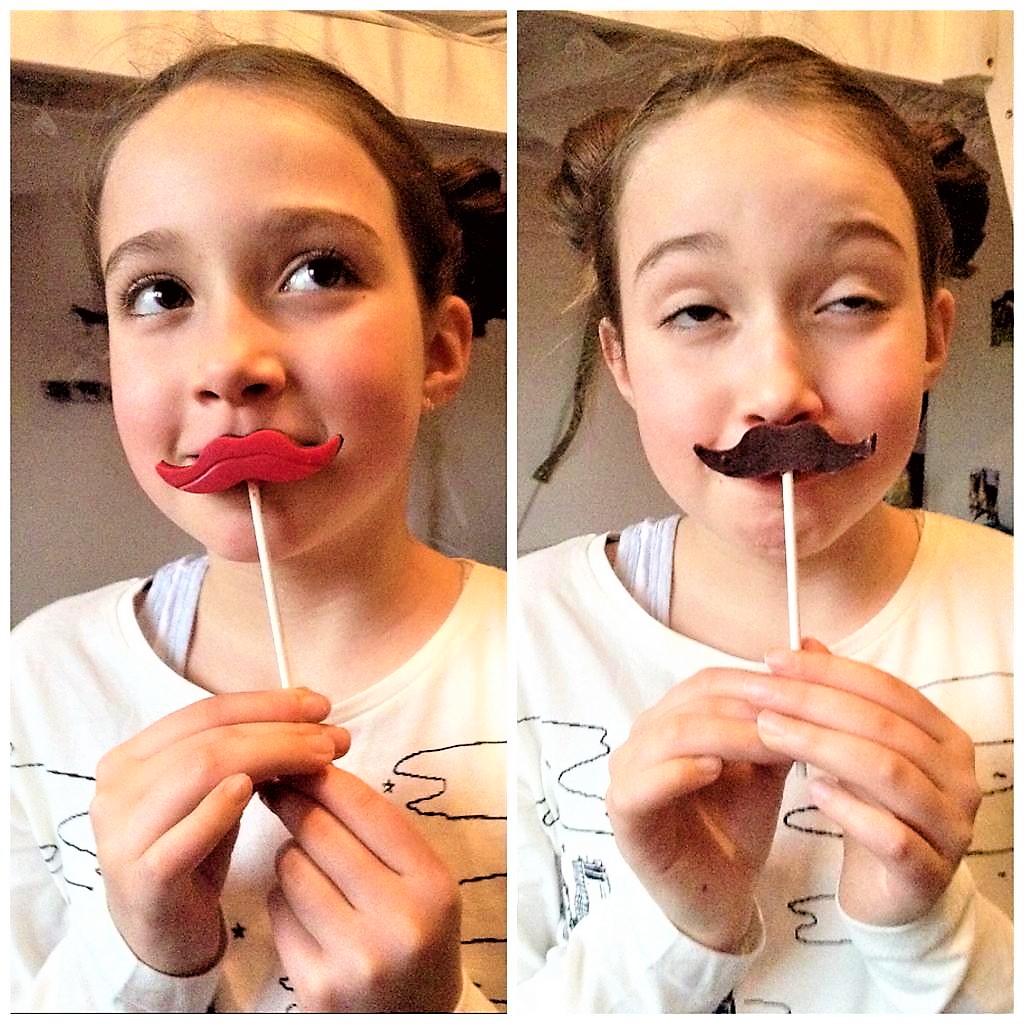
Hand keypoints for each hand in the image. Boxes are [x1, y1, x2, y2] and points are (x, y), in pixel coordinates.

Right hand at [90, 688, 348, 975]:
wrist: (162, 934)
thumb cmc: (195, 852)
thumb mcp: (219, 790)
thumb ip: (247, 749)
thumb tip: (308, 706)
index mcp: (132, 756)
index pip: (207, 712)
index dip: (267, 703)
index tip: (320, 705)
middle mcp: (117, 789)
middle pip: (210, 740)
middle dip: (281, 731)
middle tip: (335, 737)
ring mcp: (123, 835)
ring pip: (201, 772)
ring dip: (272, 757)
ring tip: (321, 759)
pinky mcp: (142, 880)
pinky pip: (183, 837)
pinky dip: (218, 808)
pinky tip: (251, 790)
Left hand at [261, 767, 462, 1011]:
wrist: (416, 1022)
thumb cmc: (419, 937)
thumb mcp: (427, 885)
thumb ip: (386, 838)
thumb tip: (319, 775)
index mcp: (434, 885)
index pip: (369, 810)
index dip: (328, 779)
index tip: (302, 761)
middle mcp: (399, 920)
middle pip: (322, 833)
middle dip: (295, 803)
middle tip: (277, 788)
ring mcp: (356, 957)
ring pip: (293, 869)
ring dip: (289, 855)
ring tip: (303, 859)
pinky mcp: (317, 986)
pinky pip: (279, 913)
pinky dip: (282, 899)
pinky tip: (300, 904)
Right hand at [605, 669, 791, 950]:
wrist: (719, 898)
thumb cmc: (734, 828)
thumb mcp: (765, 768)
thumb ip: (780, 720)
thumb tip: (814, 655)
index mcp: (671, 720)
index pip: (708, 682)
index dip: (755, 681)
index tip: (807, 691)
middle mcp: (643, 739)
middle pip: (691, 702)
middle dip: (747, 705)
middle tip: (796, 716)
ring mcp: (626, 774)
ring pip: (671, 734)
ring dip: (724, 734)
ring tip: (768, 742)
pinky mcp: (622, 814)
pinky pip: (642, 783)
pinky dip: (678, 771)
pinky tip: (714, 771)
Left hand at [755, 639, 980, 924]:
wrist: (895, 894)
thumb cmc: (875, 809)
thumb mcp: (857, 748)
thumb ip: (838, 698)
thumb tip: (804, 642)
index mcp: (945, 738)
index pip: (887, 689)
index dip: (828, 670)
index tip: (772, 659)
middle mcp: (959, 778)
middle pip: (883, 726)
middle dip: (814, 703)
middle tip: (759, 693)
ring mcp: (950, 826)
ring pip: (886, 773)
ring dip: (820, 746)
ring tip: (769, 732)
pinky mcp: (929, 872)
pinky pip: (890, 835)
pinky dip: (848, 809)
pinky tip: (811, 791)